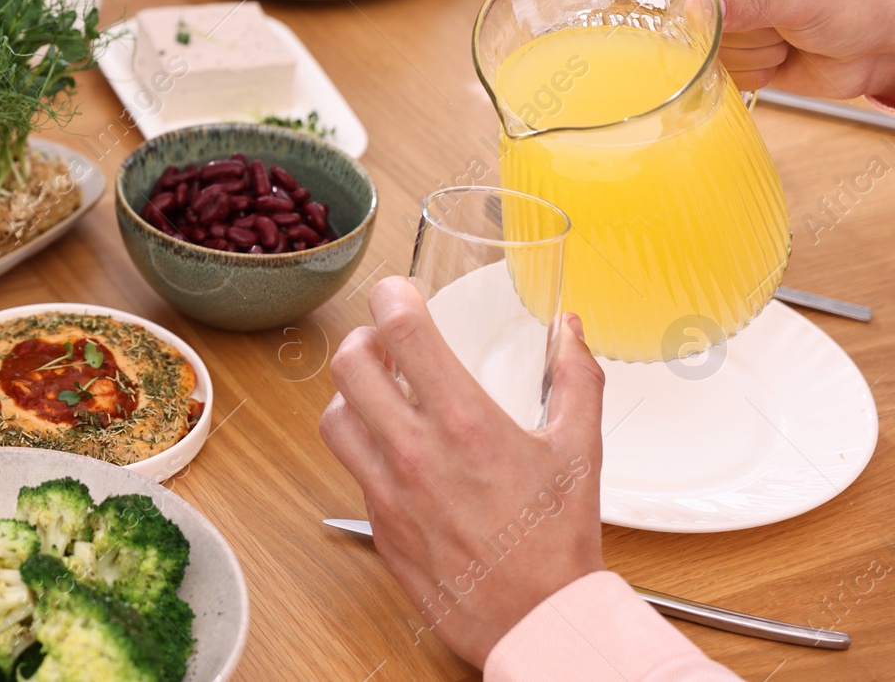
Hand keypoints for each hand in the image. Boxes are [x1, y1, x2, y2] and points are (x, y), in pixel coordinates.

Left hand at [319, 277, 604, 667]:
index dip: (391, 297)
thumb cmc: (557, 543)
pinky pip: (351, 468)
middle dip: (364, 338)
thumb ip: (576, 378)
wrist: (536, 622)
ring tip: (381, 392)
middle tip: (386, 341)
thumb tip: (570, 329)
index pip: (403, 333)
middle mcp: (415, 452)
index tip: (398, 292)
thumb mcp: (580, 450)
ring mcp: (389, 490)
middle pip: (350, 366)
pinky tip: (393, 447)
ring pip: (333, 417)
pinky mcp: (378, 523)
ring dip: (352, 394)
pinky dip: (363, 445)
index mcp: (465, 423)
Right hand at [690, 0, 894, 97]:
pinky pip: (718, 64)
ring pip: (705, 41)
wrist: (882, 44)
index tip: (740, 6)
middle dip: (740, 27)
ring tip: (788, 35)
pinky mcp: (736, 38)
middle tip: (780, 21)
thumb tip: (693, 6)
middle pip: (692, 8)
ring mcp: (731, 2)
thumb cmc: (855, 0)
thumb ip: (743, 2)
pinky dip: (753, 68)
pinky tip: (782, 54)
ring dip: (752, 49)